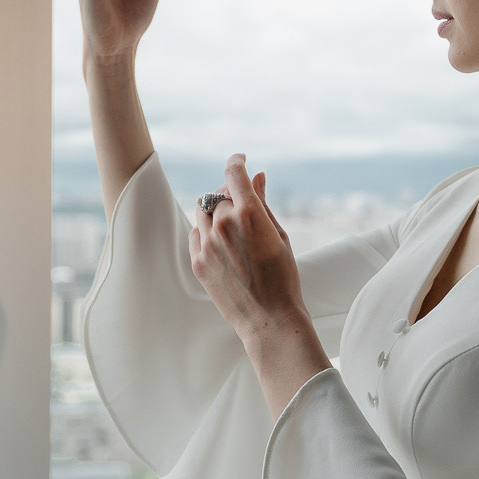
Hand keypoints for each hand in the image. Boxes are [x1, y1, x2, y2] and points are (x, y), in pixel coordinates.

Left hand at [189, 155, 311, 347]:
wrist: (269, 318)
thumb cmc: (283, 277)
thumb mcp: (278, 235)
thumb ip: (263, 202)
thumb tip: (258, 175)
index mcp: (249, 214)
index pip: (234, 173)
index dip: (237, 161)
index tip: (240, 160)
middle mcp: (224, 225)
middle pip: (219, 193)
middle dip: (230, 192)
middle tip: (242, 200)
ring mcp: (207, 244)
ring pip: (203, 210)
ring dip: (216, 209)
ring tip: (232, 223)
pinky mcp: (197, 261)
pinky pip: (196, 232)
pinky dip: (206, 230)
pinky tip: (221, 240)